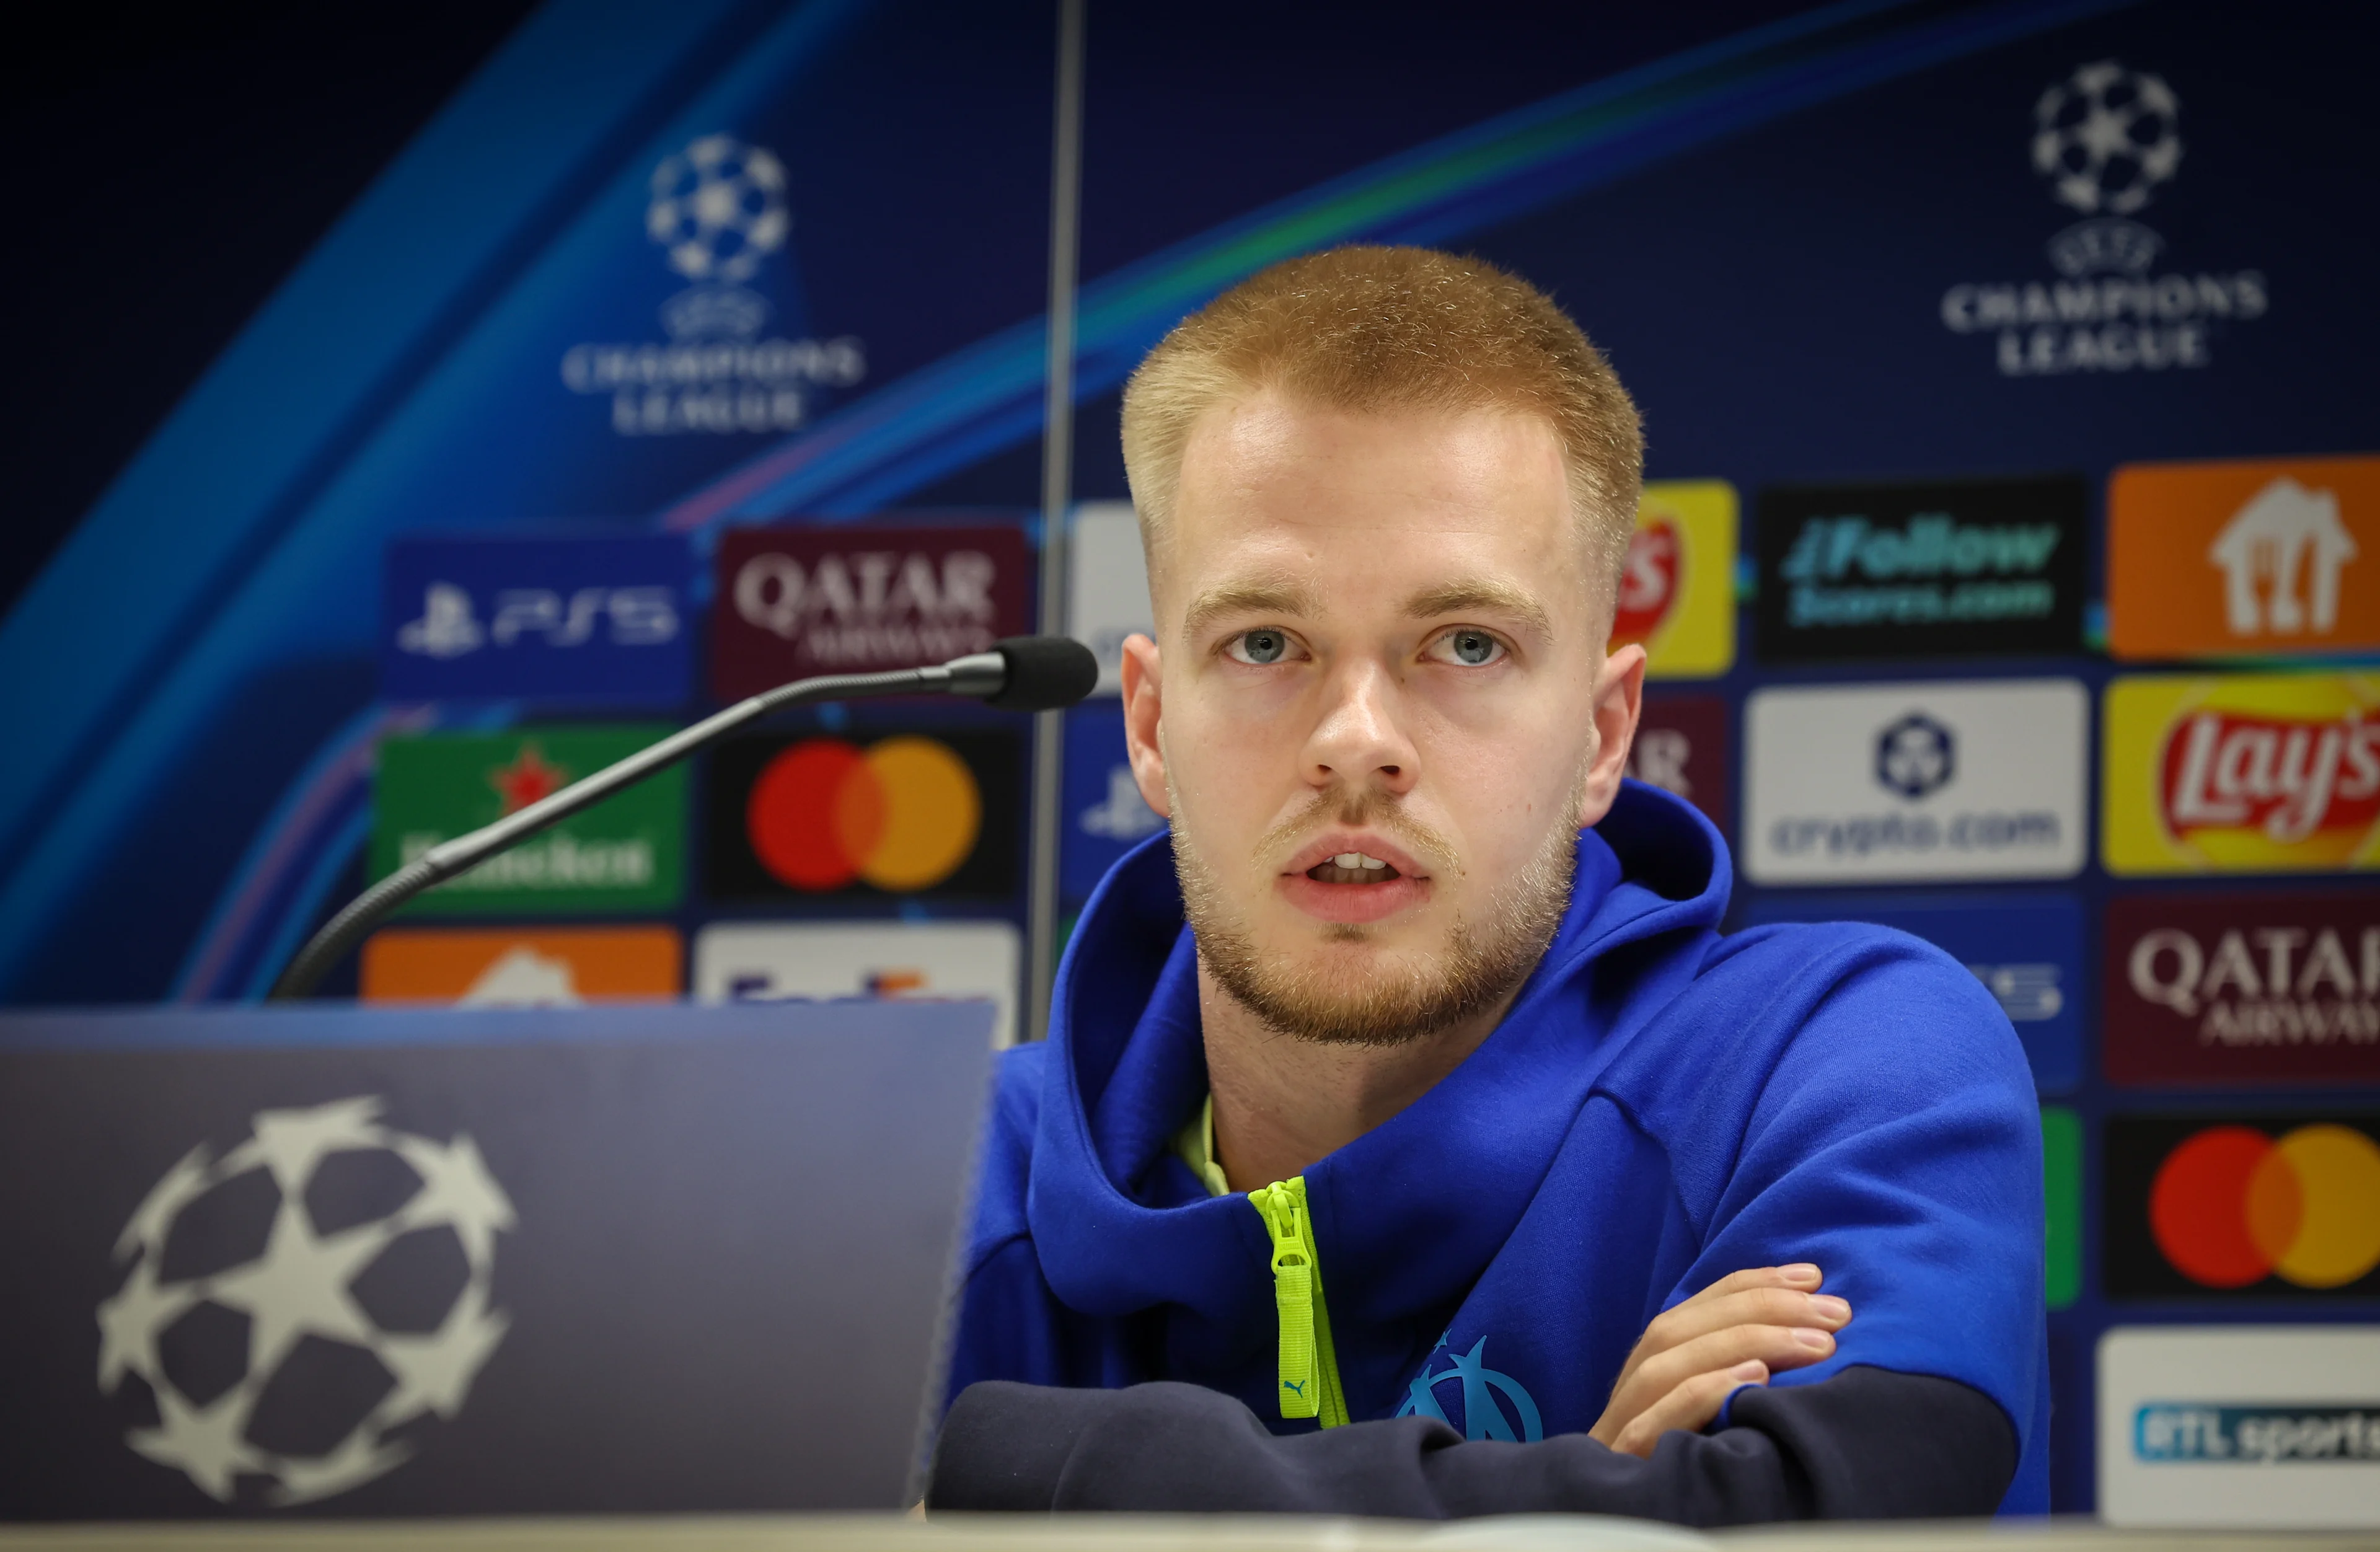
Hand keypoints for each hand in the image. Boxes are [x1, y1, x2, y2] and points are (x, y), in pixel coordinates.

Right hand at [1588, 1263, 1851, 1458]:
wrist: (1619, 1536)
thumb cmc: (1686, 1481)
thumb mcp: (1713, 1425)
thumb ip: (1738, 1380)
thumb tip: (1811, 1340)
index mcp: (1649, 1372)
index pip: (1695, 1309)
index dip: (1752, 1284)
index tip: (1813, 1276)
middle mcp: (1629, 1392)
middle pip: (1680, 1328)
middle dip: (1760, 1307)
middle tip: (1834, 1313)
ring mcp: (1621, 1428)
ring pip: (1666, 1363)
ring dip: (1743, 1341)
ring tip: (1814, 1343)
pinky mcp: (1624, 1467)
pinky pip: (1655, 1421)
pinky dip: (1703, 1391)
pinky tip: (1754, 1378)